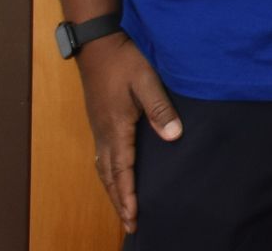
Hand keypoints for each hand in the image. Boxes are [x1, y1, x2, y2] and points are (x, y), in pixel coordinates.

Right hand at [74, 33, 180, 232]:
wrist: (98, 46)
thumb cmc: (124, 62)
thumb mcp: (147, 82)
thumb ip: (161, 109)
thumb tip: (174, 136)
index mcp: (117, 128)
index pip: (123, 170)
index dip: (128, 195)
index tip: (133, 217)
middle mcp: (104, 134)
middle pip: (109, 176)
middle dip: (119, 201)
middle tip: (130, 224)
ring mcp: (99, 129)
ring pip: (103, 169)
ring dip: (112, 190)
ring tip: (122, 208)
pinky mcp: (99, 123)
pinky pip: (101, 158)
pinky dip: (108, 175)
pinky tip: (113, 177)